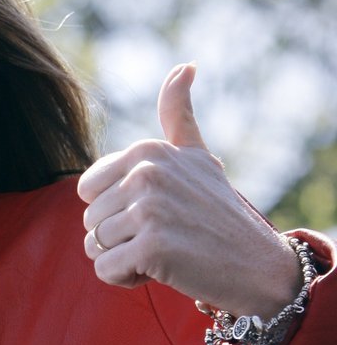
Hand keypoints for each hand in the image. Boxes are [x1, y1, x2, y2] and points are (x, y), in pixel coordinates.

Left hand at [77, 63, 301, 317]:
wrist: (256, 264)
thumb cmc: (218, 213)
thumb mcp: (197, 157)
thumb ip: (178, 116)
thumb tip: (185, 66)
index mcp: (146, 151)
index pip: (87, 190)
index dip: (114, 210)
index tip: (154, 213)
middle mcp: (145, 173)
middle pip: (89, 220)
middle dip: (117, 237)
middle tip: (162, 236)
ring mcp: (149, 209)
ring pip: (92, 246)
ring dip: (122, 259)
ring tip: (162, 252)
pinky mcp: (151, 246)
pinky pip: (105, 269)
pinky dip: (125, 278)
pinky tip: (158, 270)